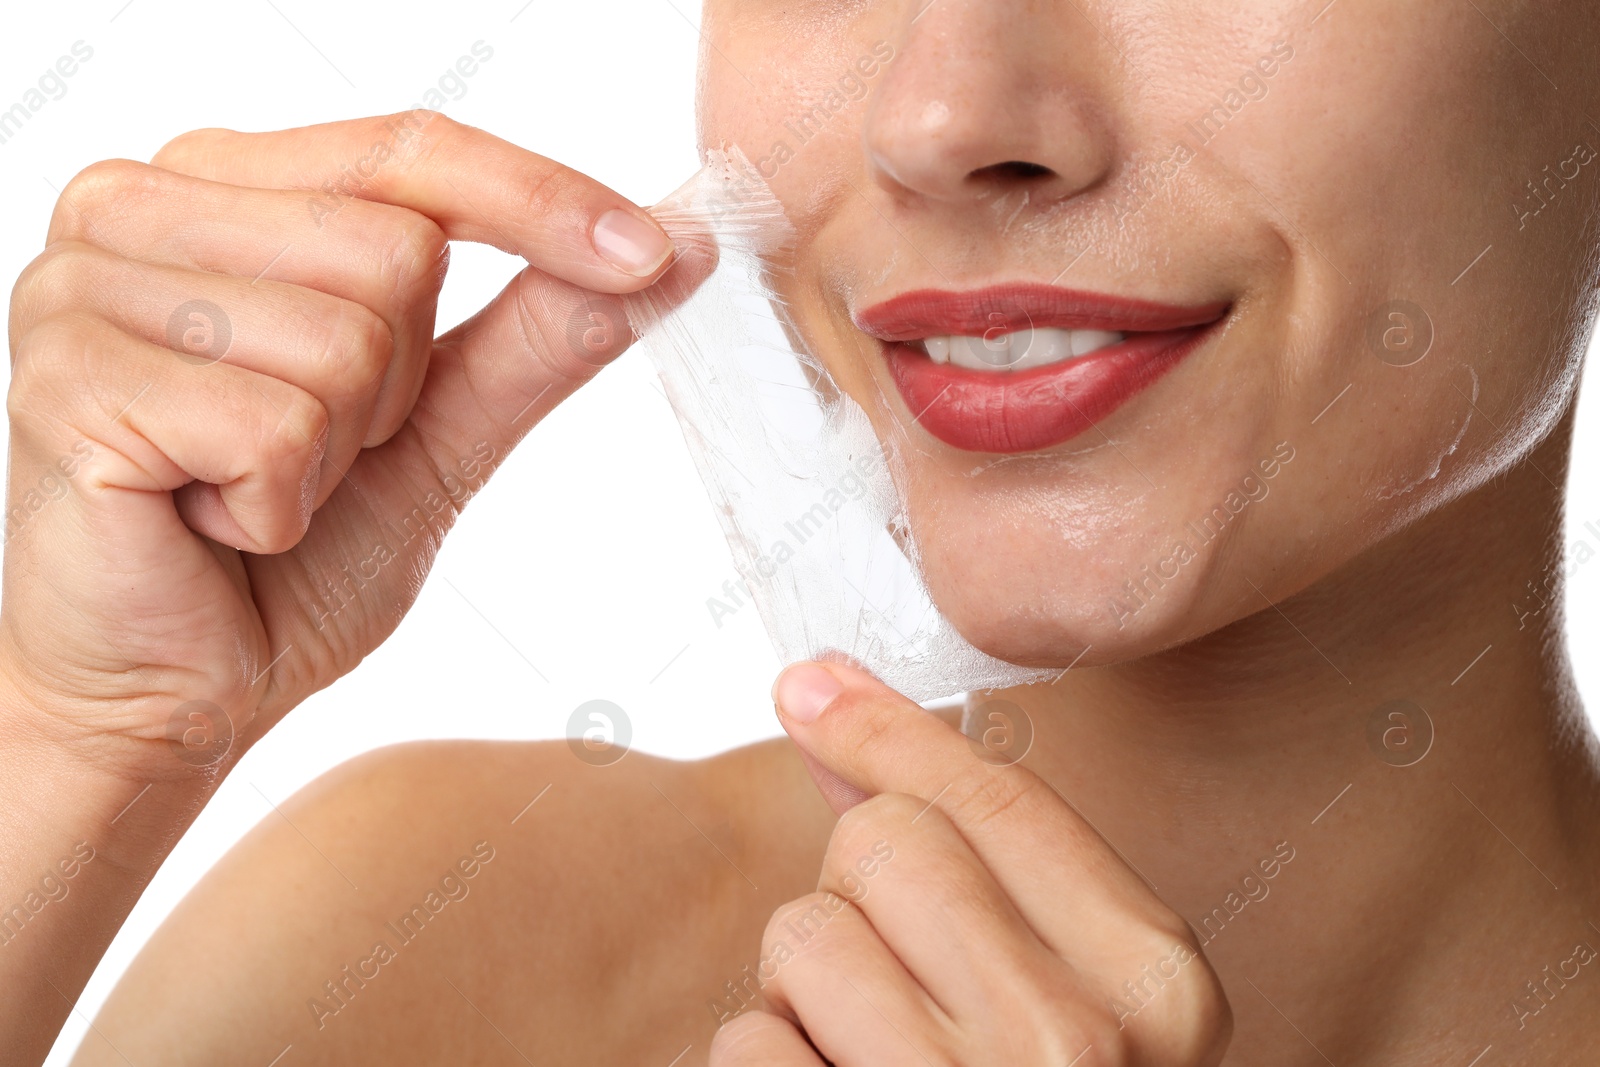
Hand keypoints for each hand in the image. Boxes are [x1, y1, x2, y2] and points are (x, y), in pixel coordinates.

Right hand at [2, 112, 679, 777]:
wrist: (170, 694)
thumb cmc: (290, 558)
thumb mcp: (440, 434)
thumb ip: (538, 337)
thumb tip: (676, 249)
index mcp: (225, 188)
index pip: (410, 150)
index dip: (540, 198)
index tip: (659, 248)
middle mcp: (139, 204)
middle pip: (396, 247)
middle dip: (399, 387)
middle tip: (314, 453)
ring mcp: (83, 284)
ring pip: (345, 338)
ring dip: (336, 453)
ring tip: (253, 489)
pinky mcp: (64, 380)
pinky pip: (272, 425)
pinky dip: (275, 505)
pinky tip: (210, 524)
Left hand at [711, 662, 1231, 1065]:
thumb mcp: (1077, 1009)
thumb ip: (976, 864)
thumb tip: (832, 714)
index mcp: (1158, 993)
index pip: (992, 798)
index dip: (888, 729)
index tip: (811, 689)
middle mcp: (1075, 1051)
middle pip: (883, 845)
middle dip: (860, 899)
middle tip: (898, 988)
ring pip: (803, 937)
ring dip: (806, 997)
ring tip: (872, 1065)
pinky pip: (749, 1045)